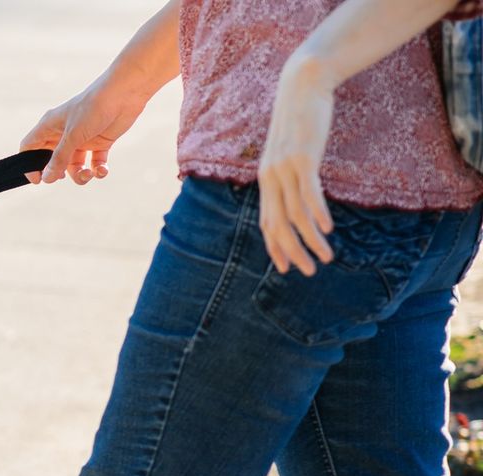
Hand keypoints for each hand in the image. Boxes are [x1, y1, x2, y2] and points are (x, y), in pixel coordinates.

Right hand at [20, 77, 149, 184]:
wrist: (124, 93)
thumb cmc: (93, 108)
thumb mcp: (73, 136)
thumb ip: (59, 159)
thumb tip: (46, 178)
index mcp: (50, 126)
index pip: (30, 146)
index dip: (29, 164)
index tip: (38, 180)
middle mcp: (64, 133)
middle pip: (52, 161)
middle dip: (58, 172)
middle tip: (63, 177)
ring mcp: (82, 139)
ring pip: (74, 166)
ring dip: (80, 174)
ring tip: (88, 174)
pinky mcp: (99, 142)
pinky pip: (94, 163)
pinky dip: (97, 170)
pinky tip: (102, 170)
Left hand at [258, 56, 335, 275]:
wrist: (302, 86)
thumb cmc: (301, 120)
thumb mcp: (293, 151)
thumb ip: (293, 174)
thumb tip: (302, 195)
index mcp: (266, 180)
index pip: (267, 223)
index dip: (276, 248)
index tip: (286, 268)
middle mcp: (271, 178)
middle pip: (279, 225)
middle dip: (293, 251)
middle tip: (307, 271)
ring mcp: (284, 168)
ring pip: (295, 214)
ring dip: (310, 239)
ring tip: (326, 256)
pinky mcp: (302, 158)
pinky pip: (308, 193)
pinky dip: (317, 213)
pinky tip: (327, 229)